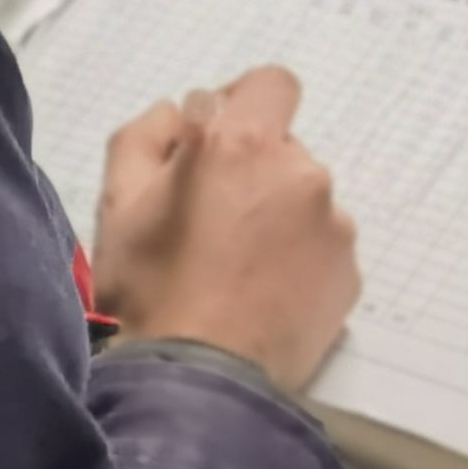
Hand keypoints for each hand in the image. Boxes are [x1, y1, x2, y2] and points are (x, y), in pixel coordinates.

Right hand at [92, 65, 361, 396]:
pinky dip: (299, 264)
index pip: (272, 84)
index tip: (219, 141)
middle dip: (252, 175)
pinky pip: (323, 251)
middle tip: (212, 225)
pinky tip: (262, 298)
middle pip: (285, 152)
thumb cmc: (148, 290)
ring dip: (277, 221)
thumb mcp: (117, 200)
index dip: (244, 104)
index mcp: (244, 144)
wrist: (197, 384)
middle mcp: (303, 175)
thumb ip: (147, 134)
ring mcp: (334, 227)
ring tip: (236, 272)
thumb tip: (182, 111)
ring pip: (305, 204)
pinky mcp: (350, 275)